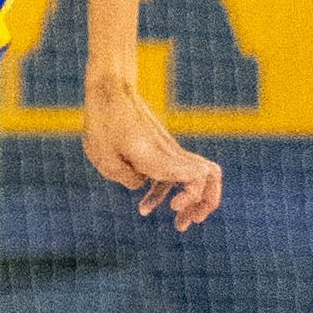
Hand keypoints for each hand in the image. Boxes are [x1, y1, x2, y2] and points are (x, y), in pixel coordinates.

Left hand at [82, 79, 221, 230]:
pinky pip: (175, 174)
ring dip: (193, 201)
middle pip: (209, 178)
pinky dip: (167, 192)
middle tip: (186, 223)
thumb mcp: (105, 156)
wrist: (111, 89)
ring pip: (197, 177)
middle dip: (204, 204)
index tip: (173, 207)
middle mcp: (170, 153)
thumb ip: (127, 178)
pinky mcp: (160, 149)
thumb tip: (143, 186)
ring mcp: (168, 150)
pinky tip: (146, 207)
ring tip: (180, 223)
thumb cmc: (104, 121)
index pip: (197, 177)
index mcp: (159, 156)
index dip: (192, 197)